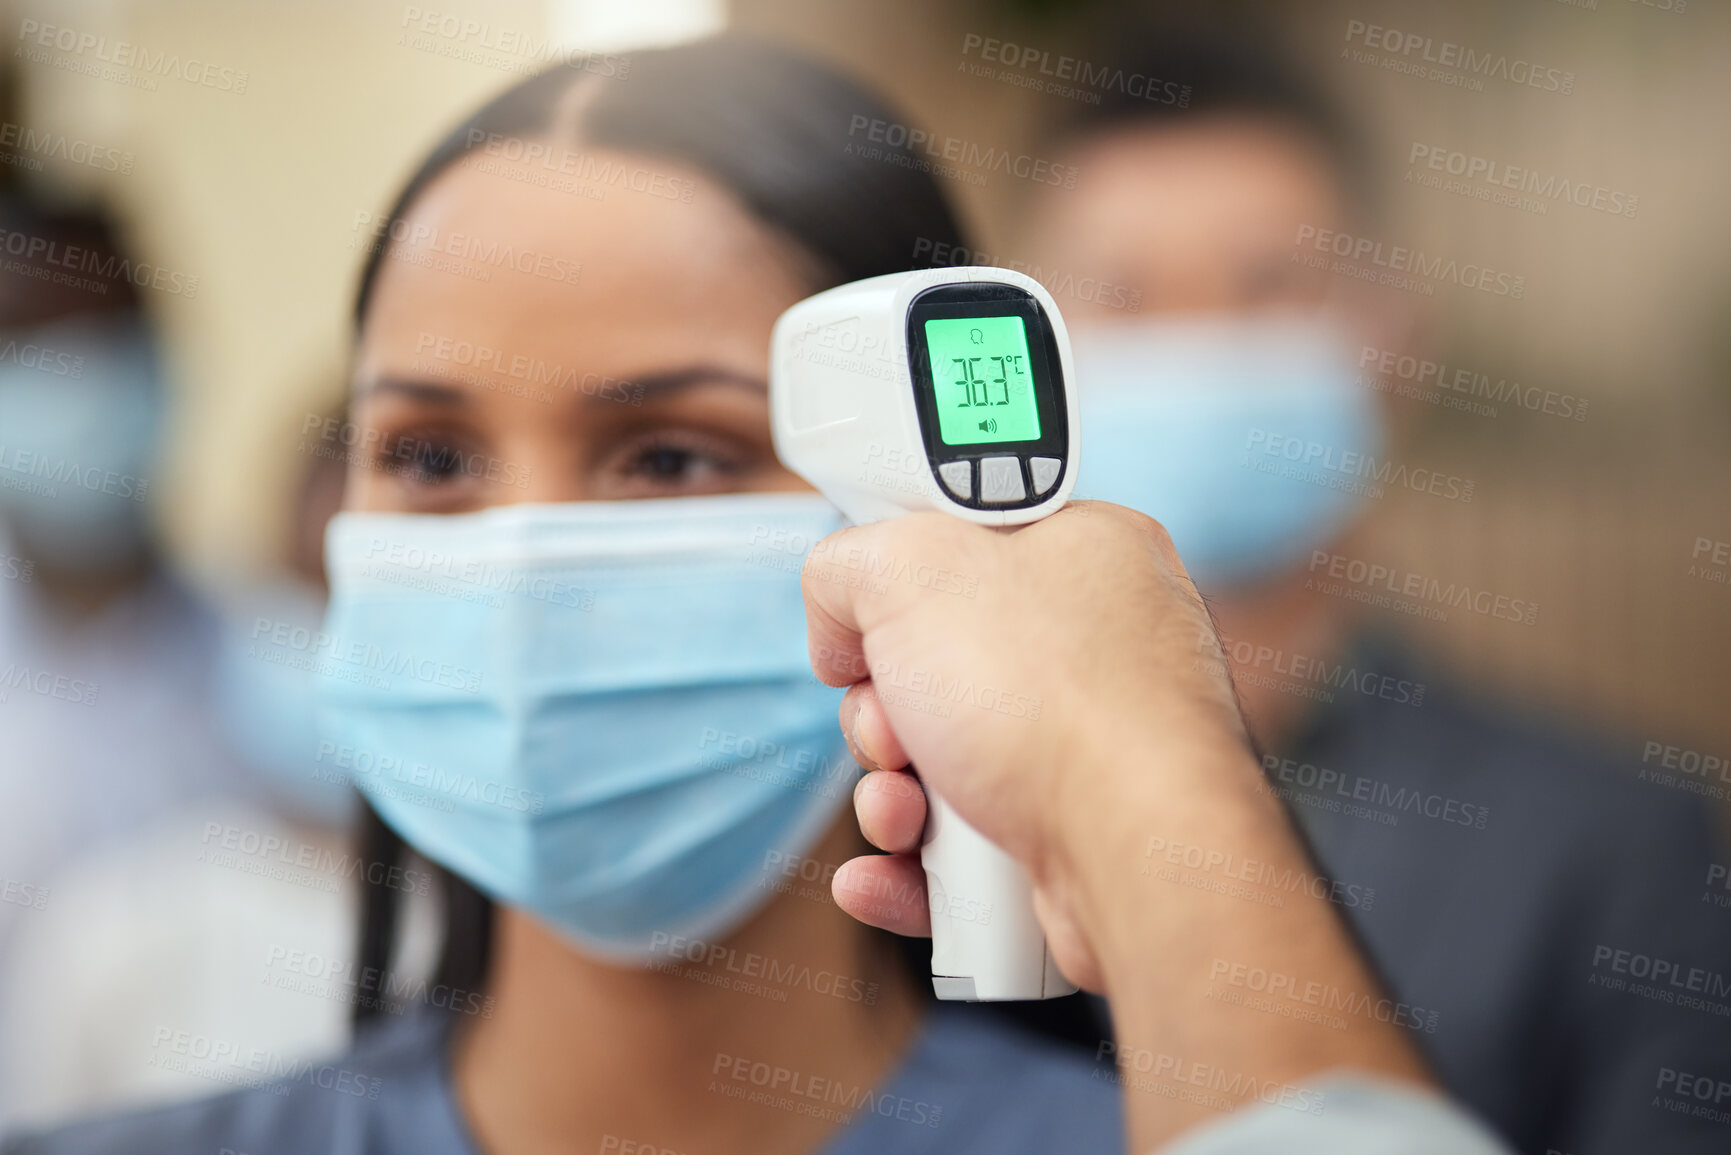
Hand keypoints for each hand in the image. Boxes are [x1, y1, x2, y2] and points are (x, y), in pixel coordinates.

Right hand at [800, 501, 1434, 1148]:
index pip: (960, 543)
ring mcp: (1096, 748)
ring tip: (902, 814)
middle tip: (894, 730)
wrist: (1138, 855)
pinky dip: (914, 865)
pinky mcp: (1079, 838)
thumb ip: (847, 564)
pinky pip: (968, 848)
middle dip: (881, 715)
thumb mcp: (907, 568)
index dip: (894, 589)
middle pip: (934, 666)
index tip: (870, 626)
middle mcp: (1102, 646)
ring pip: (943, 764)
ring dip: (889, 797)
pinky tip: (884, 875)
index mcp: (1086, 551)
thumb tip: (839, 625)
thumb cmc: (1051, 699)